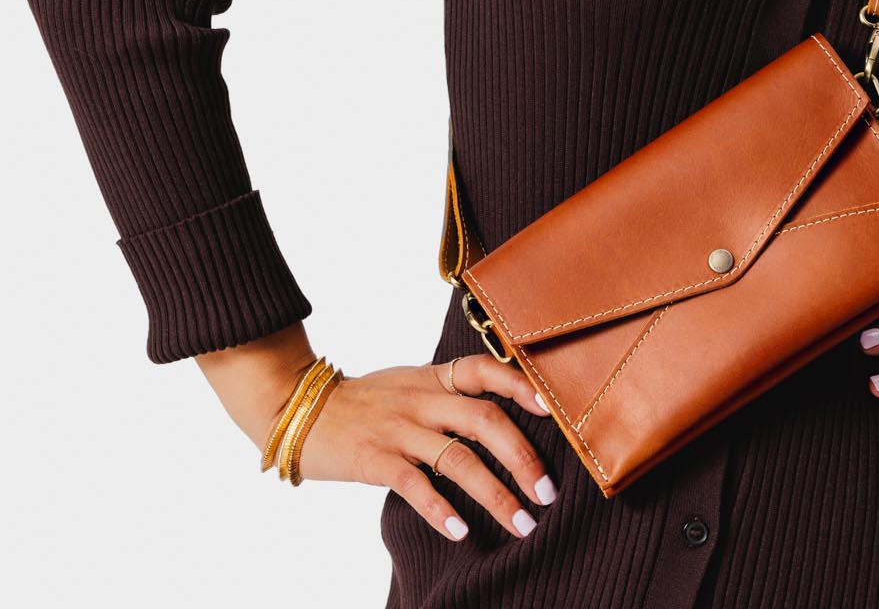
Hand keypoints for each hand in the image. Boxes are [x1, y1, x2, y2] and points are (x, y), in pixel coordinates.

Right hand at [278, 355, 559, 542]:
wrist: (301, 408)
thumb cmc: (365, 401)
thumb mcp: (410, 384)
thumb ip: (448, 395)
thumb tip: (499, 420)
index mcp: (435, 377)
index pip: (486, 370)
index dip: (522, 385)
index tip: (553, 410)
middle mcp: (424, 399)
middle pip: (486, 420)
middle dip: (523, 457)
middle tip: (548, 492)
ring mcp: (401, 428)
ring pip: (460, 458)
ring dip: (496, 495)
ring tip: (522, 523)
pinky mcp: (376, 459)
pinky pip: (416, 485)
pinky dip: (441, 509)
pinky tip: (460, 532)